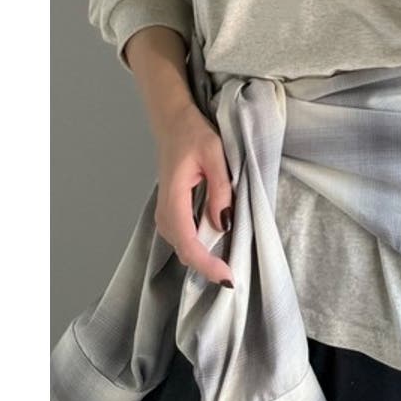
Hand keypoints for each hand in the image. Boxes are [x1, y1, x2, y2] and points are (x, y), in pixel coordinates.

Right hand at [152, 100, 235, 287]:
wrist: (173, 123)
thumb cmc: (194, 134)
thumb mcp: (215, 155)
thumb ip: (220, 188)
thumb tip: (224, 224)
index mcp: (174, 198)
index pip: (187, 242)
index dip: (206, 264)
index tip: (228, 277)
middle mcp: (165, 211)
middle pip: (184, 250)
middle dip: (207, 266)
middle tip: (235, 275)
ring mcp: (166, 213)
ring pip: (183, 246)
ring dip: (204, 258)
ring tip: (229, 264)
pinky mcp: (172, 211)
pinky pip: (184, 236)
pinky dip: (199, 246)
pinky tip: (218, 246)